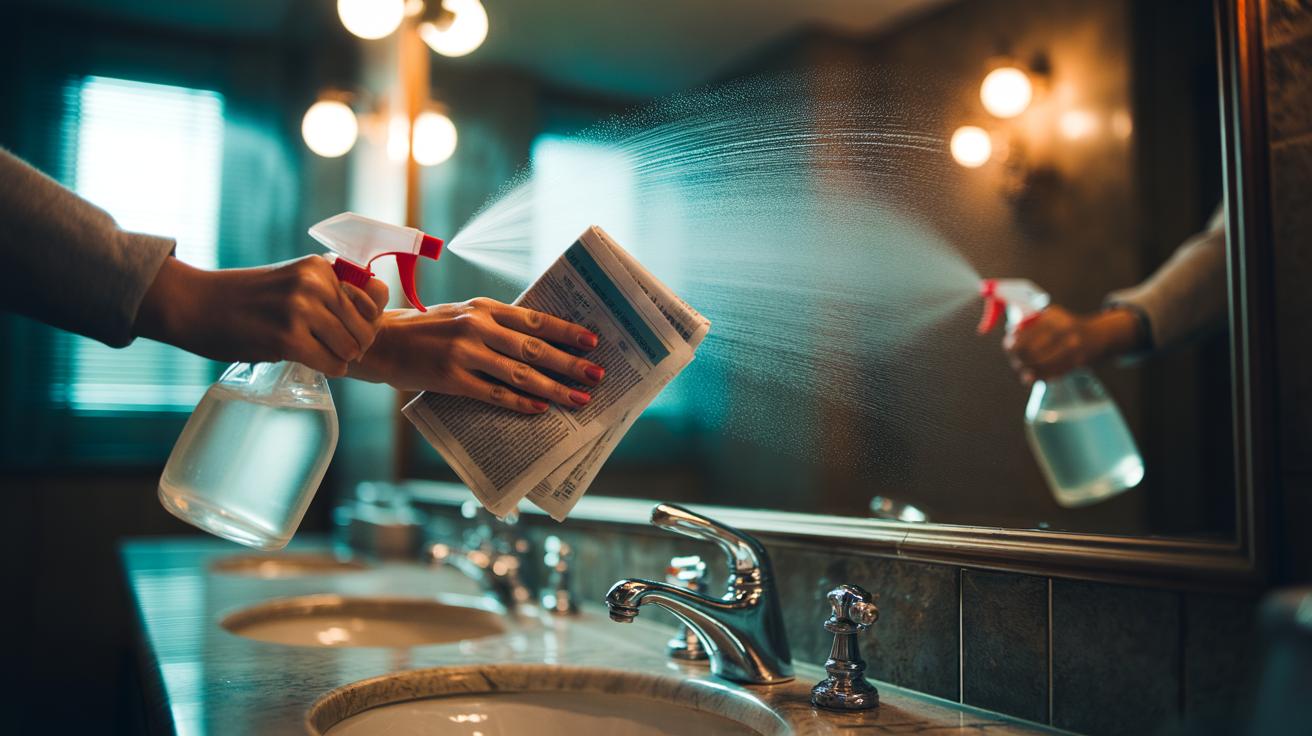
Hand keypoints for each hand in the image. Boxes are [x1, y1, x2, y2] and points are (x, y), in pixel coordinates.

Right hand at [134, 255, 389, 375]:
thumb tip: (374, 315)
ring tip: (320, 354)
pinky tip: (313, 363)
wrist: (192, 303)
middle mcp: (314, 283)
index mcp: (319, 266)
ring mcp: (301, 309)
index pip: (374, 299)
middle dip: (355, 344)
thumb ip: (327, 292)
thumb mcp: (291, 280)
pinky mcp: (288, 338)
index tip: (349, 329)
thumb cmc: (244, 297)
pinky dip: (329, 369)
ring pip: (351, 347)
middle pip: (365, 327)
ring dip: (340, 358)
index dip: (366, 320)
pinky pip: (332, 364)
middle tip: (334, 349)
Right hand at [350, 297, 603, 413]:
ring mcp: (464, 354)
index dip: (566, 331)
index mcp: (484, 307)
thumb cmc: (429, 329)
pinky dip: (520, 402)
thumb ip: (497, 324)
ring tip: (578, 399)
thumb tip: (541, 339)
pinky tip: (540, 409)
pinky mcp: (452, 380)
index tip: (592, 341)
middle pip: (534, 348)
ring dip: (553, 388)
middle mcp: (477, 327)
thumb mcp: (464, 314)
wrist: (383, 342)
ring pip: (519, 374)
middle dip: (570, 363)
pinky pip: (494, 394)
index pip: (535, 319)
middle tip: (596, 375)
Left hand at [1003, 305, 1141, 383]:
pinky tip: (1031, 377)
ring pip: (1040, 365)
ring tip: (1021, 370)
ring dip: (1027, 370)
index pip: (1025, 335)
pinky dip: (1039, 376)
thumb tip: (1010, 338)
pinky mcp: (1077, 362)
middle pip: (1031, 352)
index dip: (1012, 344)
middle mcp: (1063, 332)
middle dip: (1018, 359)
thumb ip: (1029, 324)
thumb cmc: (1065, 325)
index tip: (1008, 347)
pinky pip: (1052, 373)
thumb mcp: (1049, 316)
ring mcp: (1072, 348)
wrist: (1097, 334)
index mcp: (1053, 319)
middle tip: (1015, 361)